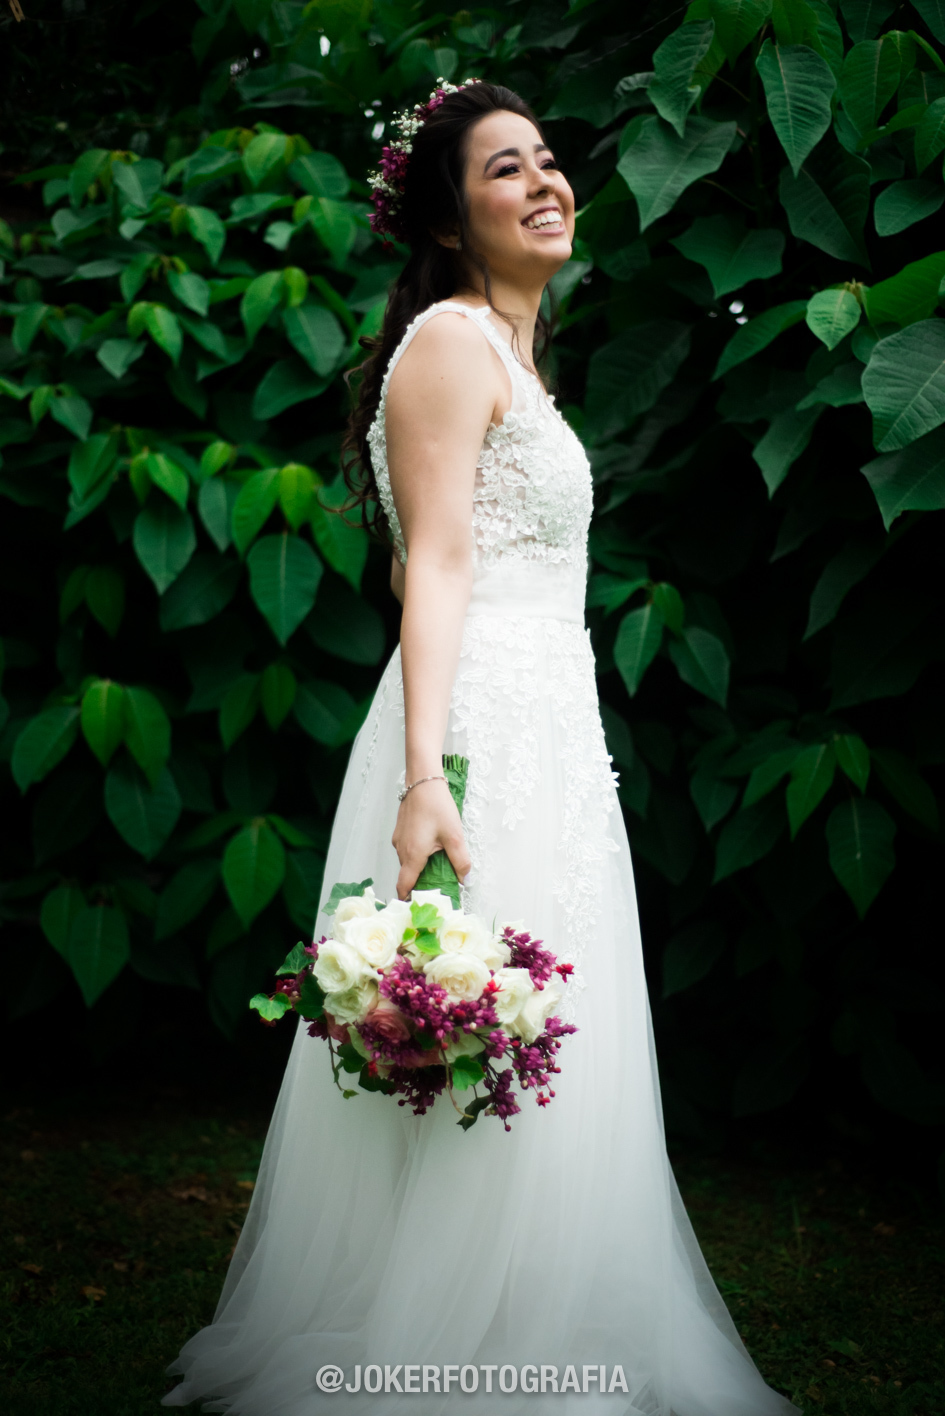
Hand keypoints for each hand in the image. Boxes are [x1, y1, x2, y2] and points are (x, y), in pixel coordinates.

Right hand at [392, 778, 470, 900]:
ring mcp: (399, 840)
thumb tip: (466, 880)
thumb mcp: (454, 835)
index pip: (404, 886)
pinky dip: (417, 855)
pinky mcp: (400, 831)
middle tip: (437, 888)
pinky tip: (431, 848)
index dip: (409, 898)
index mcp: (413, 855)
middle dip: (420, 883)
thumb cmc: (437, 806)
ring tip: (438, 868)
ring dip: (419, 868)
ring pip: (407, 862)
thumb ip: (460, 860)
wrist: (423, 780)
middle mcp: (402, 850)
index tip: (418, 906)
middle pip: (407, 875)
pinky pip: (407, 849)